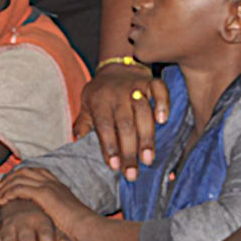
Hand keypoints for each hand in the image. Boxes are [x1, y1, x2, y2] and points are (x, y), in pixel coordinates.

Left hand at [0, 167, 94, 239]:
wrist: (91, 228)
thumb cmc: (82, 231)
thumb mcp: (67, 219)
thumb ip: (56, 216)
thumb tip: (47, 224)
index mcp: (59, 186)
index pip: (36, 172)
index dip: (21, 175)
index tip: (10, 184)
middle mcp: (53, 182)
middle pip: (25, 171)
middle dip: (10, 178)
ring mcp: (49, 186)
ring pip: (19, 178)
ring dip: (5, 186)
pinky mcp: (44, 194)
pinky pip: (19, 188)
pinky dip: (7, 194)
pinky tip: (1, 202)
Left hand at [75, 62, 169, 181]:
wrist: (115, 66)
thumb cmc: (100, 93)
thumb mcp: (86, 106)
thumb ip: (84, 124)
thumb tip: (77, 140)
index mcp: (99, 101)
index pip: (104, 126)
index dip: (109, 147)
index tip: (114, 167)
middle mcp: (116, 94)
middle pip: (124, 124)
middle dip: (129, 150)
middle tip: (133, 173)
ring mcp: (134, 86)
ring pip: (142, 112)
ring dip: (146, 137)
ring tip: (148, 159)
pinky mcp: (150, 81)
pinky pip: (159, 90)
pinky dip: (162, 103)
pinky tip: (163, 121)